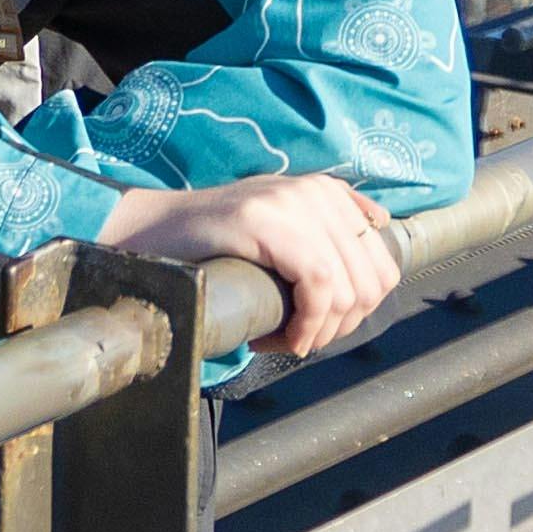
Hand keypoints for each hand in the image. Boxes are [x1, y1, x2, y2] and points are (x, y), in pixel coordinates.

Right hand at [99, 170, 403, 358]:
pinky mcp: (267, 221)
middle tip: (300, 341)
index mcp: (326, 191)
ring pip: (347, 290)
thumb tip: (378, 238)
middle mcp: (316, 191)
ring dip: (320, 333)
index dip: (359, 312)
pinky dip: (307, 326)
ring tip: (285, 340)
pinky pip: (319, 287)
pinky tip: (281, 339)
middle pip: (372, 281)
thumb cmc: (214, 244)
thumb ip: (325, 228)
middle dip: (341, 327)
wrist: (150, 234)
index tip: (319, 328)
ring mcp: (292, 202)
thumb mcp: (279, 226)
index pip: (382, 265)